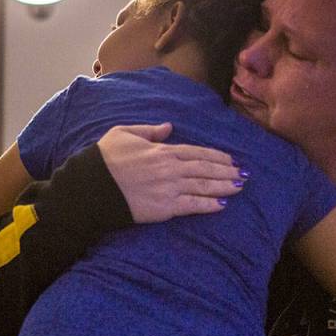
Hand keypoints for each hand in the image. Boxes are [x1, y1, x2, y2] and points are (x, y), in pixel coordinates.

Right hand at [97, 122, 245, 222]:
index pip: (197, 152)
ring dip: (224, 186)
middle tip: (243, 174)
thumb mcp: (125, 133)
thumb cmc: (105, 158)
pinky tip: (222, 204)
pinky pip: (193, 206)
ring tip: (239, 186)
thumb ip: (149, 130)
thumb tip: (168, 127)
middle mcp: (171, 168)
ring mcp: (170, 188)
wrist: (93, 187)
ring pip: (204, 186)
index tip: (230, 159)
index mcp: (162, 150)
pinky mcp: (165, 207)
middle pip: (205, 169)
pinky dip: (209, 205)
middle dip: (226, 171)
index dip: (216, 156)